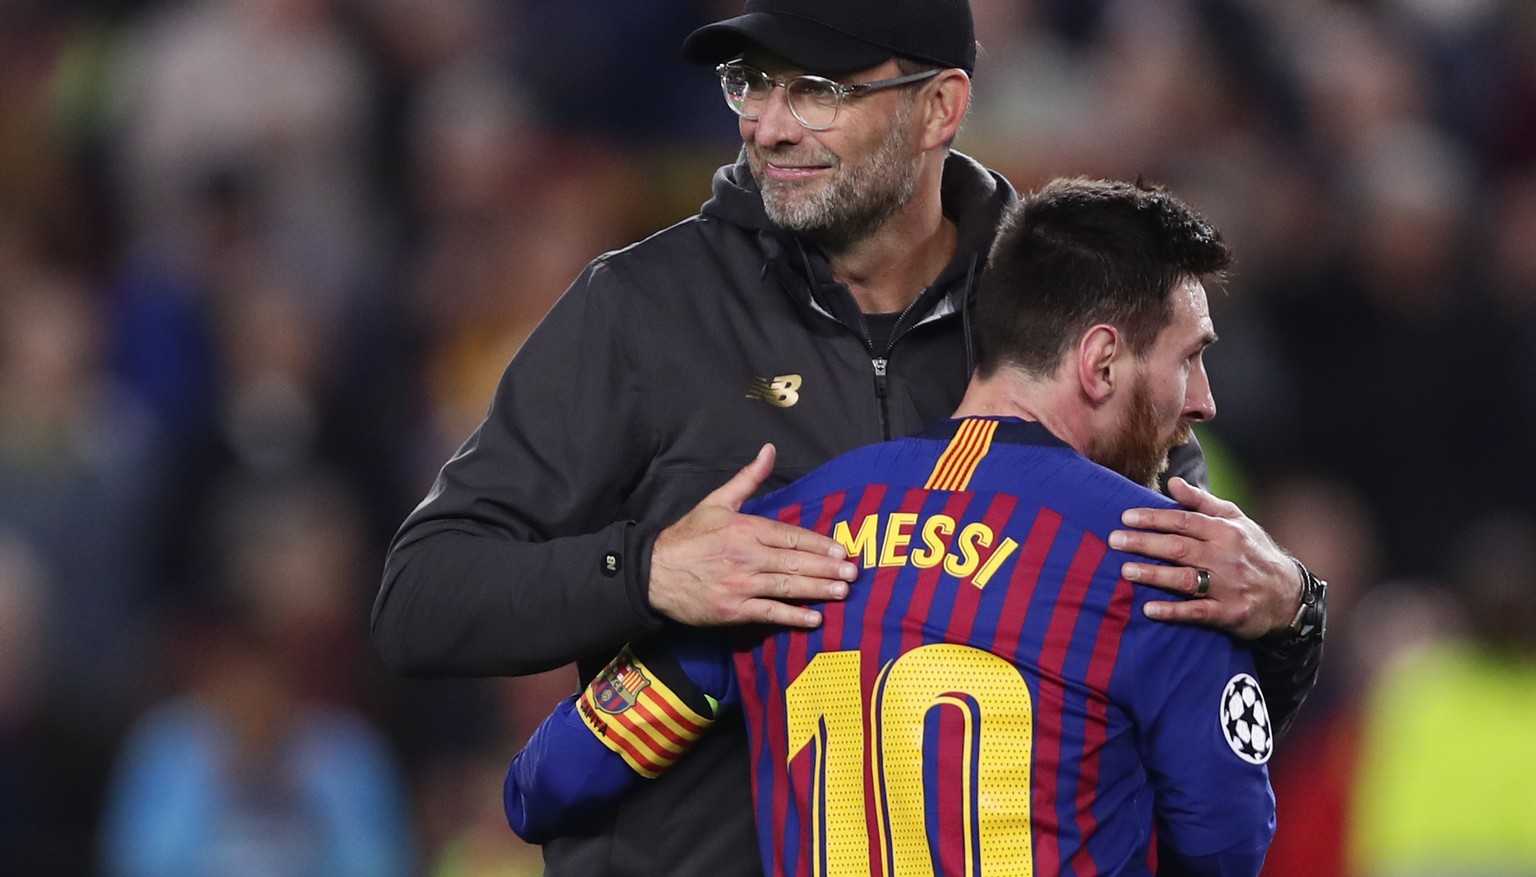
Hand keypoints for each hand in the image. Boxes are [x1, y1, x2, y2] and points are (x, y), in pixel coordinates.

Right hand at [648, 444, 856, 628]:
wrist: (653, 573)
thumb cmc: (687, 536)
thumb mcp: (716, 502)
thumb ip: (748, 479)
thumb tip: (769, 451)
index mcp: (745, 528)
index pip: (791, 537)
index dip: (819, 545)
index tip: (841, 550)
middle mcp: (746, 556)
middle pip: (795, 562)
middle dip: (827, 568)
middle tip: (853, 574)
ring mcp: (740, 584)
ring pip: (786, 586)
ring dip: (817, 590)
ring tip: (842, 592)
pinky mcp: (732, 610)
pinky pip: (769, 613)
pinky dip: (792, 616)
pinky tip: (814, 619)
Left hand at [1109, 477, 1301, 639]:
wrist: (1290, 594)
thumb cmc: (1254, 552)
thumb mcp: (1236, 521)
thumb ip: (1202, 502)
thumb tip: (1172, 482)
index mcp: (1225, 532)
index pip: (1184, 522)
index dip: (1153, 518)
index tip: (1125, 517)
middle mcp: (1226, 557)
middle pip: (1179, 548)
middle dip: (1145, 543)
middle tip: (1114, 540)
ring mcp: (1227, 587)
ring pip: (1185, 579)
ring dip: (1154, 575)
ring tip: (1126, 570)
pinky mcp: (1229, 613)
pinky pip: (1197, 612)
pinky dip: (1173, 611)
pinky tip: (1149, 609)